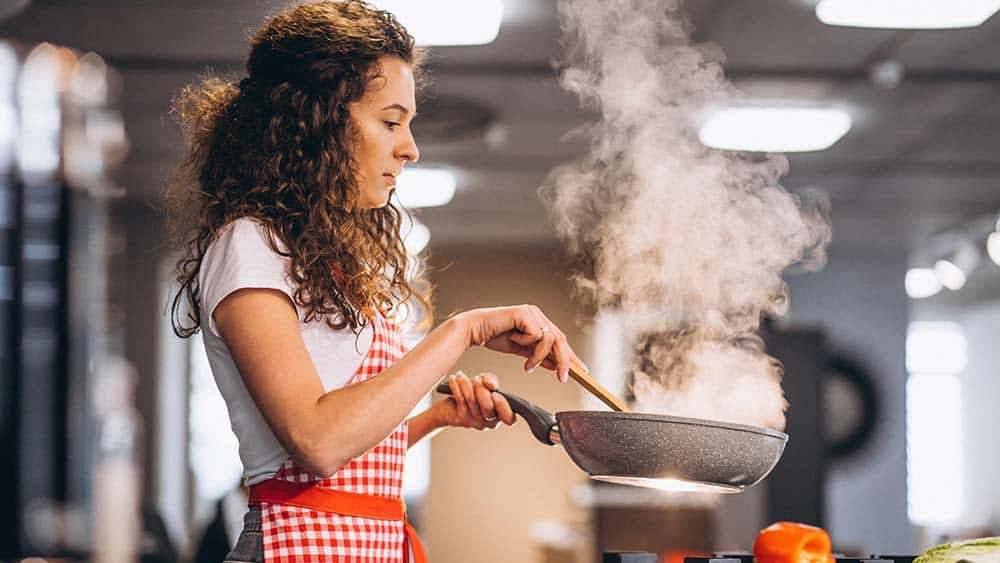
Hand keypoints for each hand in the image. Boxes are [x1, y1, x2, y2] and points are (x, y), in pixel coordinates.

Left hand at [435, 372, 514, 429]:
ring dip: (466, 384)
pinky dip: (456, 386)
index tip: (495, 394)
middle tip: (476, 379)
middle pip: (488, 407)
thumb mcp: (485, 384)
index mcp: (500, 415)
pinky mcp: (461, 418)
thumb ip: (491, 381)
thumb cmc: (471, 394)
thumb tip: (490, 384)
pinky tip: (453, 379)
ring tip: (461, 375)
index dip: (503, 407)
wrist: (448, 407)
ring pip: (472, 400)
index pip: (509, 418)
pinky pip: (460, 399)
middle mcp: (489, 422)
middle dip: (481, 389)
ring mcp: (474, 422)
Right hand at [456, 305, 585, 382]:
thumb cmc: (494, 337)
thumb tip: (555, 365)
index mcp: (538, 321)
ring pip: (550, 339)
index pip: (560, 340)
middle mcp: (537, 314)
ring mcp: (531, 312)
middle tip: (562, 379)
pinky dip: (527, 345)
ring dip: (540, 357)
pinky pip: (536, 335)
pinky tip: (514, 342)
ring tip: (527, 365)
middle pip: (560, 339)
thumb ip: (538, 356)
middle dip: (563, 361)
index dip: (570, 356)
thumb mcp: (521, 351)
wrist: (474, 330)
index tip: (581, 371)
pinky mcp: (524, 313)